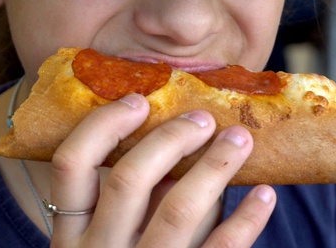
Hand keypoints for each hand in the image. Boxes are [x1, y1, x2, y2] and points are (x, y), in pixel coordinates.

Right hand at [48, 93, 275, 246]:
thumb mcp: (114, 240)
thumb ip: (135, 200)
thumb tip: (177, 139)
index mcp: (71, 234)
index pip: (71, 164)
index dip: (104, 125)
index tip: (139, 101)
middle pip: (129, 179)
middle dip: (171, 138)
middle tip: (203, 119)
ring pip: (178, 208)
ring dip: (215, 165)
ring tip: (240, 140)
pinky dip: (247, 219)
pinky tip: (265, 195)